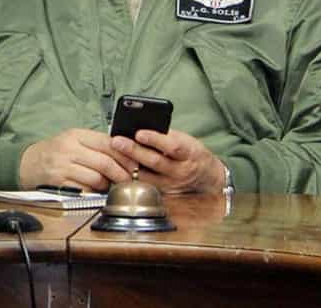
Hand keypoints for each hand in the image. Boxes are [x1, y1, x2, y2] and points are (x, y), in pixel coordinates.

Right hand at [18, 128, 136, 190]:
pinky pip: (84, 191)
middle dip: (122, 174)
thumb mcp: (72, 140)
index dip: (126, 155)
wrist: (26, 163)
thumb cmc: (54, 151)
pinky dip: (94, 193)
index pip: (108, 143)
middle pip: (105, 162)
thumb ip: (95, 144)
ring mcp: (62, 167)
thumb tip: (125, 154)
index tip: (136, 164)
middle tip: (130, 180)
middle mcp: (69, 149)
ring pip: (97, 178)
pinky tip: (96, 192)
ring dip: (108, 185)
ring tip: (111, 186)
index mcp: (76, 135)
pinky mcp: (58, 183)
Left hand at [109, 128, 226, 193]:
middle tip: (117, 141)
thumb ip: (166, 135)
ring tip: (114, 153)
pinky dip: (131, 176)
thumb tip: (140, 126)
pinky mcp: (163, 194)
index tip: (139, 132)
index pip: (172, 146)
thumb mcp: (185, 140)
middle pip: (156, 162)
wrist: (207, 177)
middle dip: (135, 151)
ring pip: (147, 176)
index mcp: (189, 153)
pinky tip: (119, 167)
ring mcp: (171, 185)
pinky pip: (144, 184)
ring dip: (128, 164)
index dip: (155, 139)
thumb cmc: (192, 153)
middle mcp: (180, 171)